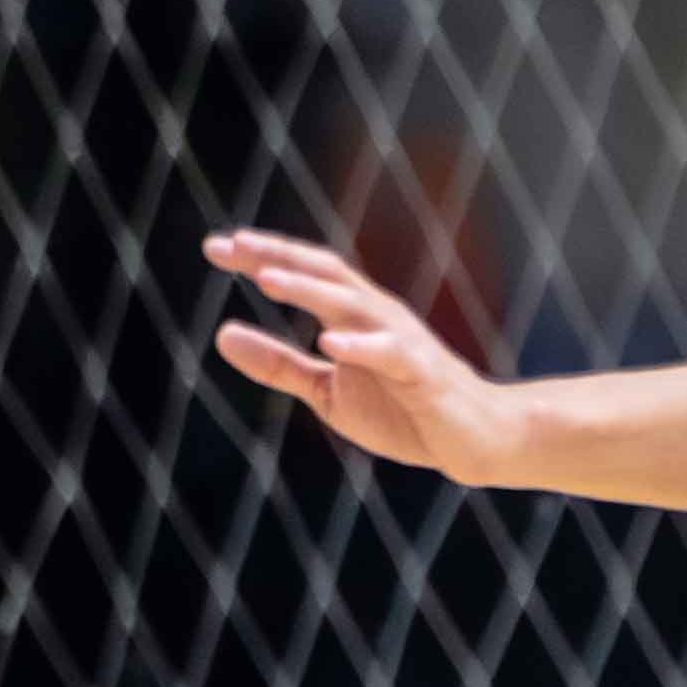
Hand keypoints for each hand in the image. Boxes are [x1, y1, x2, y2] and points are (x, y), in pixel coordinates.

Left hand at [203, 228, 520, 486]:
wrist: (472, 440)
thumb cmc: (402, 410)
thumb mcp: (327, 390)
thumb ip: (277, 364)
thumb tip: (221, 334)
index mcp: (353, 316)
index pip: (304, 274)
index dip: (261, 258)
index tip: (214, 247)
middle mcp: (377, 316)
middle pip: (325, 273)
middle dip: (278, 257)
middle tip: (230, 246)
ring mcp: (403, 342)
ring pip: (354, 304)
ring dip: (310, 290)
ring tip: (268, 278)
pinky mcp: (424, 375)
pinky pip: (392, 355)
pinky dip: (362, 345)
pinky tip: (330, 341)